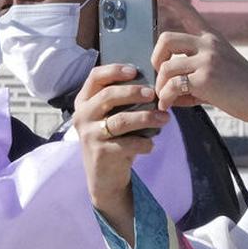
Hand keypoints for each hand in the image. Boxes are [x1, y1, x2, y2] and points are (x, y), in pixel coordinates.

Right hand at [75, 64, 170, 239]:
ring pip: (121, 120)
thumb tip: (152, 84)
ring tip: (165, 119)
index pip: (95, 77)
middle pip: (109, 96)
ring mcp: (89, 135)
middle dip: (134, 92)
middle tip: (154, 94)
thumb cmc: (113, 140)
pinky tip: (151, 145)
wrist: (104, 178)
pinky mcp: (100, 153)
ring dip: (146, 118)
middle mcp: (82, 116)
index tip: (135, 71)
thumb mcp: (111, 118)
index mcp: (84, 102)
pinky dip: (144, 144)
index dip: (114, 70)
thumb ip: (122, 101)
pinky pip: (128, 144)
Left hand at [150, 0, 247, 121]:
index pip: (188, 11)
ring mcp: (207, 60)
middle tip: (161, 76)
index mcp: (212, 38)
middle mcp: (208, 44)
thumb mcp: (219, 71)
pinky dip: (166, 98)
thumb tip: (167, 89)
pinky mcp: (205, 79)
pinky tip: (168, 106)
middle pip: (166, 38)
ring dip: (160, 86)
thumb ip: (195, 72)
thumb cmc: (244, 89)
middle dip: (155, 58)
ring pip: (166, 67)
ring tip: (165, 99)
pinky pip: (173, 87)